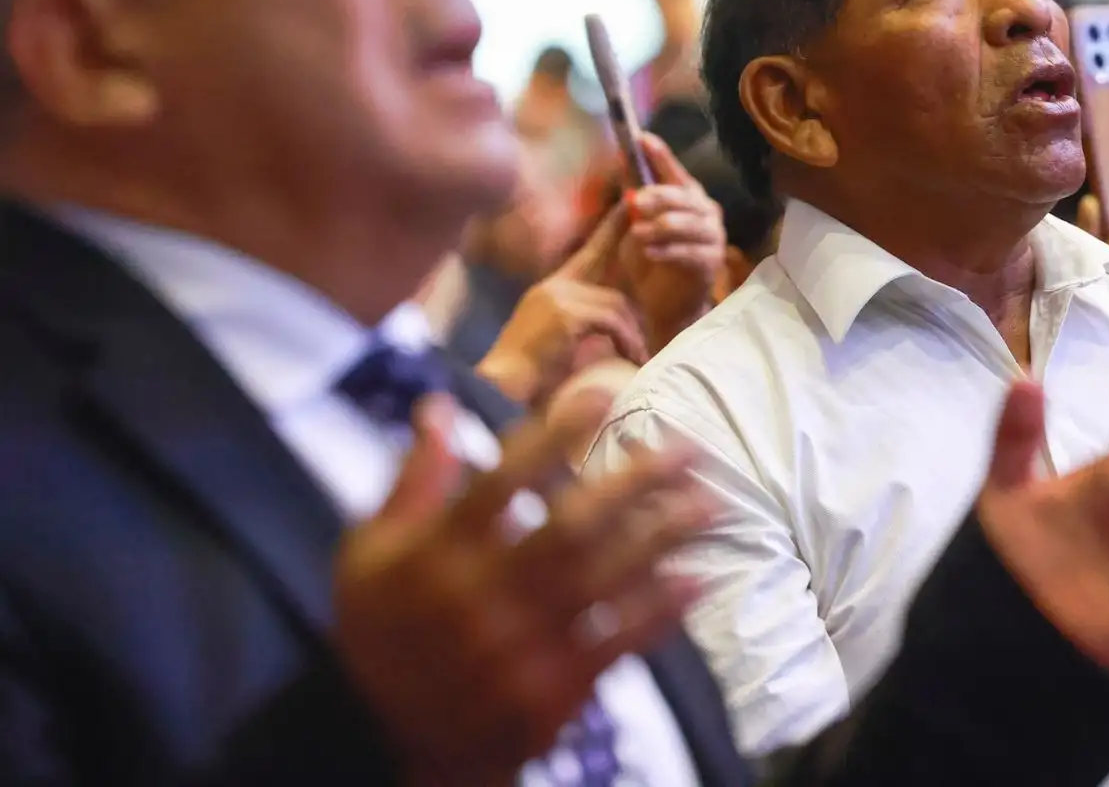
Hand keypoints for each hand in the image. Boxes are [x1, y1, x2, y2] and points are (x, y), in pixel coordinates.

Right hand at [333, 393, 711, 786]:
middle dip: (636, 483)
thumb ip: (411, 481)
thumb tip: (437, 405)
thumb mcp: (369, 553)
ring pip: (603, 580)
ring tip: (710, 502)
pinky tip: (697, 578)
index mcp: (435, 554)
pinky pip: (614, 642)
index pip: (502, 481)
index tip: (603, 396)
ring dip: (662, 537)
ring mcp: (518, 648)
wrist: (385, 741)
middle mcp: (479, 596)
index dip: (554, 435)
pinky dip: (658, 611)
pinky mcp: (549, 692)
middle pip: (570, 526)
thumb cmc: (382, 630)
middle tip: (688, 448)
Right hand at [478, 209, 647, 405]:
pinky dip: (626, 341)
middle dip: (632, 277)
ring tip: (638, 357)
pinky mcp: (565, 314)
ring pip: (616, 303)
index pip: (587, 250)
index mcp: (551, 290)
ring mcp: (557, 297)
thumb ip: (582, 321)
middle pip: (606, 270)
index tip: (628, 205)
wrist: (502, 393)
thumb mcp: (559, 340)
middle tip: (651, 303)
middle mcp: (553, 286)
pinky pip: (612, 320)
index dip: (609, 228)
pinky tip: (629, 359)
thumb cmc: (531, 376)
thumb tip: (617, 317)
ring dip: (632, 333)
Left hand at [621, 133, 725, 353]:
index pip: (675, 171)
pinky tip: (649, 253)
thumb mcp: (635, 222)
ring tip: (638, 233)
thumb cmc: (650, 260)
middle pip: (684, 195)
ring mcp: (712, 237)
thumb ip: (633, 193)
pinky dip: (667, 251)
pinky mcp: (711, 263)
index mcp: (689, 197)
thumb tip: (622, 157)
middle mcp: (706, 212)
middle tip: (635, 201)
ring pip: (688, 223)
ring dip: (660, 226)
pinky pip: (689, 252)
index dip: (660, 154)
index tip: (642, 138)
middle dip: (659, 195)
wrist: (662, 306)